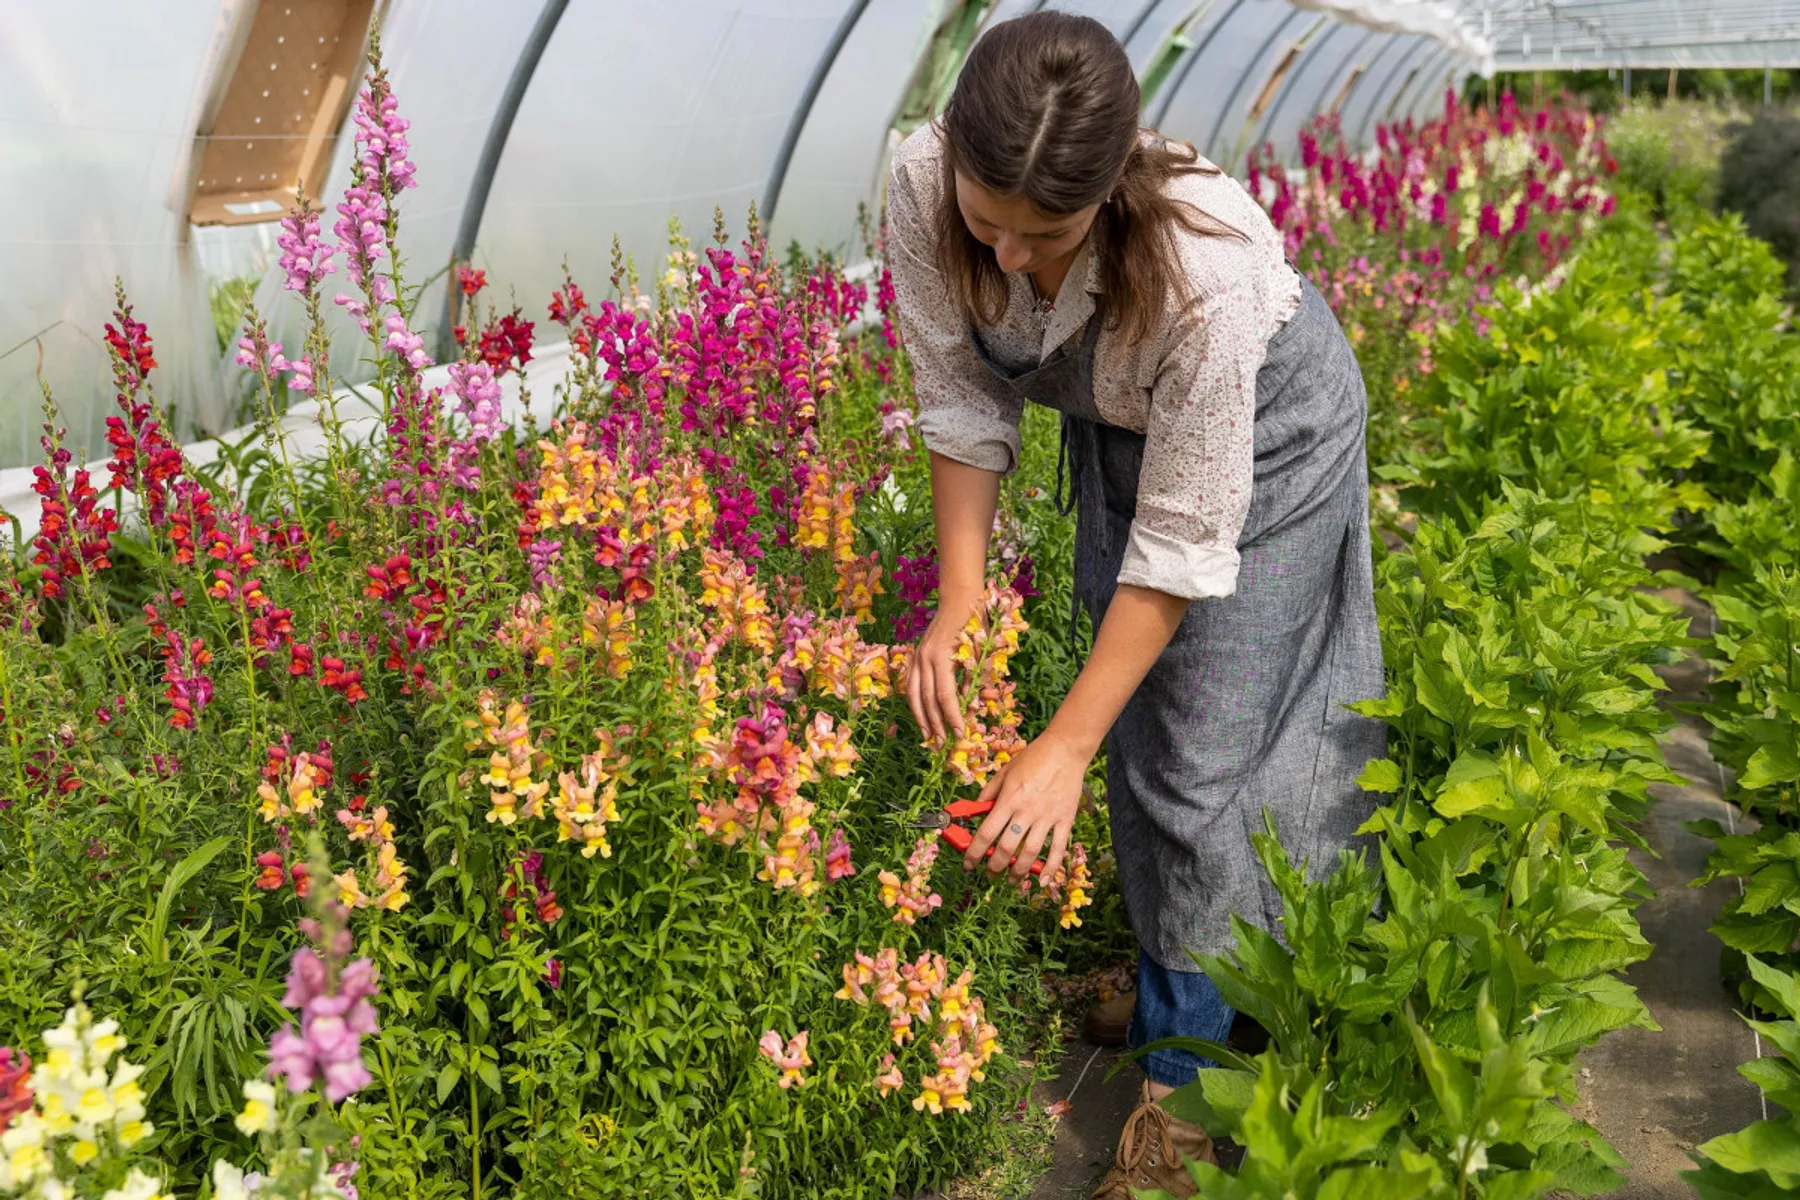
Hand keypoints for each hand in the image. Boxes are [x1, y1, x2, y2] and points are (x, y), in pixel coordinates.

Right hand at [904, 592, 980, 742]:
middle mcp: (925, 658)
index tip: (959, 734)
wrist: (960, 598)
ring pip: (913, 694)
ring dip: (920, 717)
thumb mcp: (982, 651)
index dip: (952, 717)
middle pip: (927, 699)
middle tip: (941, 744)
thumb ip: (976, 679)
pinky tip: (920, 715)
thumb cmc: (977, 623)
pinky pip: (910, 684)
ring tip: (927, 736)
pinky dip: (914, 701)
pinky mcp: (915, 655)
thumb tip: (974, 708)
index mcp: (942, 656)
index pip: (945, 695)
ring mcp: (917, 656)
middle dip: (935, 723)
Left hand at [963, 732, 1089, 882]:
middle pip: (1007, 847)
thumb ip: (989, 792)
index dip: (974, 852)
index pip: (986, 832)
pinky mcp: (1065, 819)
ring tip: (1011, 880)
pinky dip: (1051, 867)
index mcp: (1009, 799)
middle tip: (989, 874)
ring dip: (1018, 871)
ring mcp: (1047, 817)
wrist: (1065, 749)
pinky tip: (1044, 881)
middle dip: (994, 866)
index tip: (968, 864)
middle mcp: (1026, 811)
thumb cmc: (1033, 758)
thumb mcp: (1005, 771)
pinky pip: (1057, 848)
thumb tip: (975, 810)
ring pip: (1030, 852)